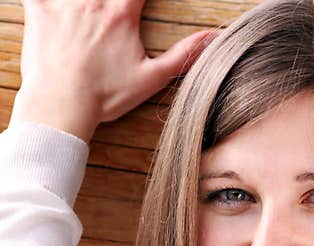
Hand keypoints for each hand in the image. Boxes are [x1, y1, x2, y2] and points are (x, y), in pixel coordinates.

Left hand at [10, 0, 216, 142]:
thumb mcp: (152, 78)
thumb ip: (184, 55)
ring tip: (92, 10)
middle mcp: (93, 1)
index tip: (138, 4)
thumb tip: (213, 38)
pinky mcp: (38, 10)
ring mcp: (63, 3)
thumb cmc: (106, 95)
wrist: (62, 105)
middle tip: (113, 11)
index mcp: (121, 14)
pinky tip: (51, 4)